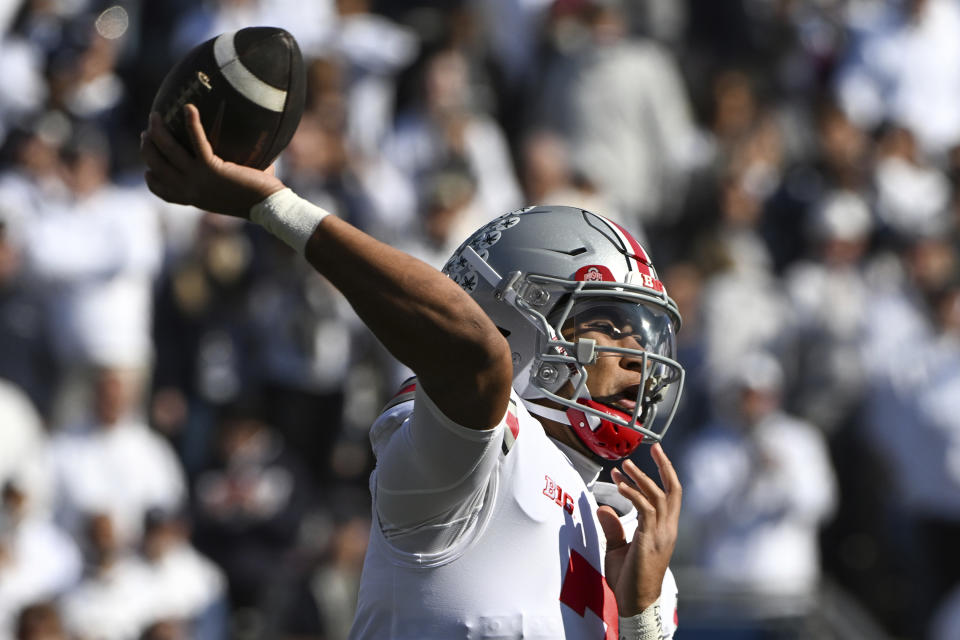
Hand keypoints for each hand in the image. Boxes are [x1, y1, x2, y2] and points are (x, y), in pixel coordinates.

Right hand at [140, 105, 284, 217]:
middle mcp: (190, 191)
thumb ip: (222, 177)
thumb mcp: (229, 191)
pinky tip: (189, 107)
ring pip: (168, 151)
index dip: (152, 178)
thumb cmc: (257, 198)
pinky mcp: (212, 169)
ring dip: (158, 131)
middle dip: (147, 148)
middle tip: (146, 132)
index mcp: (194, 198)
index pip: (163, 191)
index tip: (148, 168)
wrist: (267, 206)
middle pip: (157, 167)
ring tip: (155, 116)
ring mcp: (198, 180)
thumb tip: (233, 154)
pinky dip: (191, 122)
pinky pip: (196, 141)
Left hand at [597, 443, 681, 615]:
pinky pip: (645, 509)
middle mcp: (667, 529)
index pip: (671, 495)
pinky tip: (620, 486)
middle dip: (665, 467)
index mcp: (664, 529)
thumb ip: (613, 527)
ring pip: (658, 496)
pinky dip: (633, 494)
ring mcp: (661, 534)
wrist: (636, 603)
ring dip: (641, 478)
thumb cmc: (629, 579)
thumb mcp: (619, 549)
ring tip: (625, 466)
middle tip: (654, 448)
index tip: (653, 455)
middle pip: (674, 490)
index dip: (664, 473)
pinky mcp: (650, 540)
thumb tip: (604, 508)